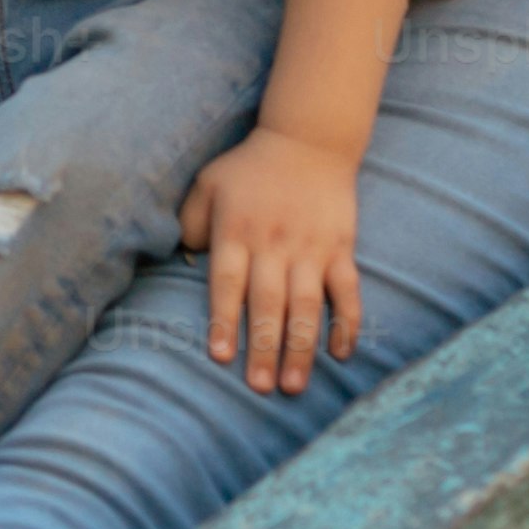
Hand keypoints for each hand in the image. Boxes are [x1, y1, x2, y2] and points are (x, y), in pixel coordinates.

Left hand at [182, 128, 363, 394]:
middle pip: (268, 303)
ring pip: (307, 305)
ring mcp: (311, 248)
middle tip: (261, 388)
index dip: (224, 320)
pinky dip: (347, 323)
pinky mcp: (341, 247)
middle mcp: (273, 244)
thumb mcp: (206, 184)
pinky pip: (347, 291)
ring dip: (301, 348)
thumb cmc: (248, 168)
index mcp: (236, 232)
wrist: (308, 139)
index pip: (228, 283)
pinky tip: (341, 353)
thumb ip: (190, 223)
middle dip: (264, 348)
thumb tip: (181, 260)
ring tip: (294, 385)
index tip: (221, 357)